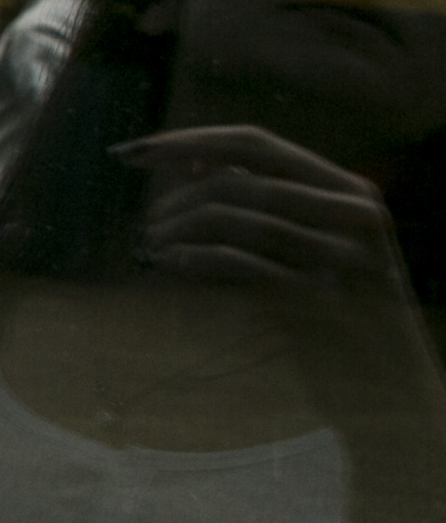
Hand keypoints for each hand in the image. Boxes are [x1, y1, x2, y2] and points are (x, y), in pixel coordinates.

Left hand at [115, 125, 399, 291]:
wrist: (388, 382)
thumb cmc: (341, 308)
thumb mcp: (315, 244)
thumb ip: (266, 200)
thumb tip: (197, 161)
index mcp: (350, 189)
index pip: (256, 143)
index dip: (190, 140)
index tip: (134, 151)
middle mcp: (352, 214)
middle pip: (239, 182)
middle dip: (181, 198)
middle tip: (149, 221)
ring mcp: (340, 256)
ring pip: (234, 219)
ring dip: (179, 230)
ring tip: (154, 246)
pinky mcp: (319, 300)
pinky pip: (236, 263)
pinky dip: (193, 258)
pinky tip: (172, 265)